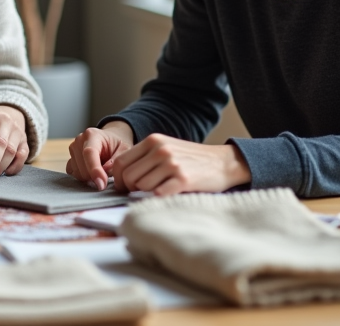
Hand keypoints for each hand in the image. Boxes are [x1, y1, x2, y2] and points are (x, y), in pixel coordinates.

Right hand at [66, 123, 134, 190]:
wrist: (109, 140)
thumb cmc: (116, 145)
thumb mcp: (124, 149)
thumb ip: (116, 161)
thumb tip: (105, 172)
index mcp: (92, 135)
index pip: (89, 153)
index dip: (95, 170)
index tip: (101, 184)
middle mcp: (79, 141)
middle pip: (82, 167)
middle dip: (95, 176)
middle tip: (107, 174)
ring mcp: (72, 150)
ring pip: (78, 173)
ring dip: (90, 177)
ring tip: (100, 170)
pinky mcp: (70, 159)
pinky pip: (73, 174)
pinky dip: (83, 177)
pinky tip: (91, 172)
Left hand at [108, 133, 250, 195]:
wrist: (222, 162)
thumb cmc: (191, 159)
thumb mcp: (166, 148)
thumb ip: (144, 157)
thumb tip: (119, 174)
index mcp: (153, 141)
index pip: (120, 162)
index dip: (117, 178)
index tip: (123, 187)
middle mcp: (160, 150)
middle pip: (128, 176)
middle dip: (129, 188)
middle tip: (138, 193)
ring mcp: (172, 164)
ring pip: (141, 186)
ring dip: (144, 194)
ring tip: (156, 191)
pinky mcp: (183, 179)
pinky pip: (158, 194)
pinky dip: (158, 198)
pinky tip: (165, 195)